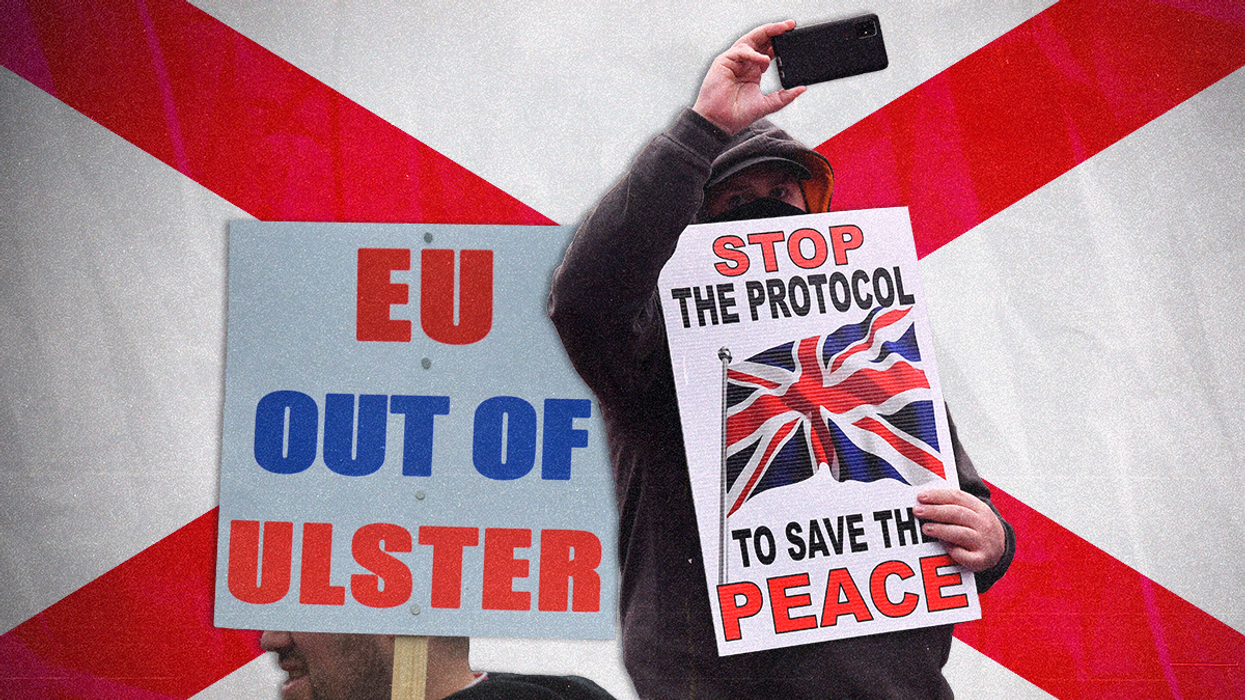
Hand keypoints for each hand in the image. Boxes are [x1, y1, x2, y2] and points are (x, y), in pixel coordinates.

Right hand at [692, 21, 806, 134]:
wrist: (720, 123)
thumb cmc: (737, 115)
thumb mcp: (768, 104)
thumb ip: (785, 96)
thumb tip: (801, 89)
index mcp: (753, 71)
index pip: (768, 50)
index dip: (780, 41)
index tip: (794, 36)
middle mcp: (744, 63)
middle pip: (760, 40)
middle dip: (775, 30)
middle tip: (790, 25)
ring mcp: (734, 61)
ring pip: (750, 39)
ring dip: (766, 32)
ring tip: (781, 30)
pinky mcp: (724, 62)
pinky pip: (740, 51)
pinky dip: (752, 53)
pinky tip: (764, 59)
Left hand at [913, 488, 1005, 572]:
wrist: (999, 549)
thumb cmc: (977, 528)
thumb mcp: (972, 512)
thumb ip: (952, 505)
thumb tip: (924, 501)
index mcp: (980, 508)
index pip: (957, 497)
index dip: (938, 496)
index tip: (921, 497)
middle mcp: (984, 524)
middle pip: (957, 514)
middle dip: (935, 511)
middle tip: (917, 511)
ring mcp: (984, 542)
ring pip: (960, 533)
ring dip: (941, 529)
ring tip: (925, 528)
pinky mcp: (981, 559)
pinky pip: (965, 555)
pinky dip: (953, 551)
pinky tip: (944, 547)